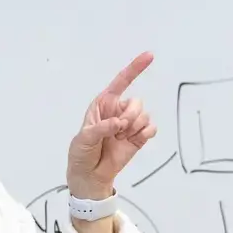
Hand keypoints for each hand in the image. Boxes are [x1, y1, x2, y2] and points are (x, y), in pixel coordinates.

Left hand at [67, 52, 157, 197]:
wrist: (90, 176)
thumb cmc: (81, 154)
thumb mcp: (84, 139)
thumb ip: (101, 128)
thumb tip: (118, 123)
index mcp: (103, 104)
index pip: (120, 82)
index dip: (135, 68)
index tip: (149, 56)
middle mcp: (118, 111)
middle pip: (136, 102)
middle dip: (130, 116)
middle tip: (118, 130)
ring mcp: (129, 124)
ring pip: (144, 115)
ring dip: (134, 128)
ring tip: (120, 139)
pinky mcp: (138, 137)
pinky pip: (151, 128)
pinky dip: (144, 134)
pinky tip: (133, 140)